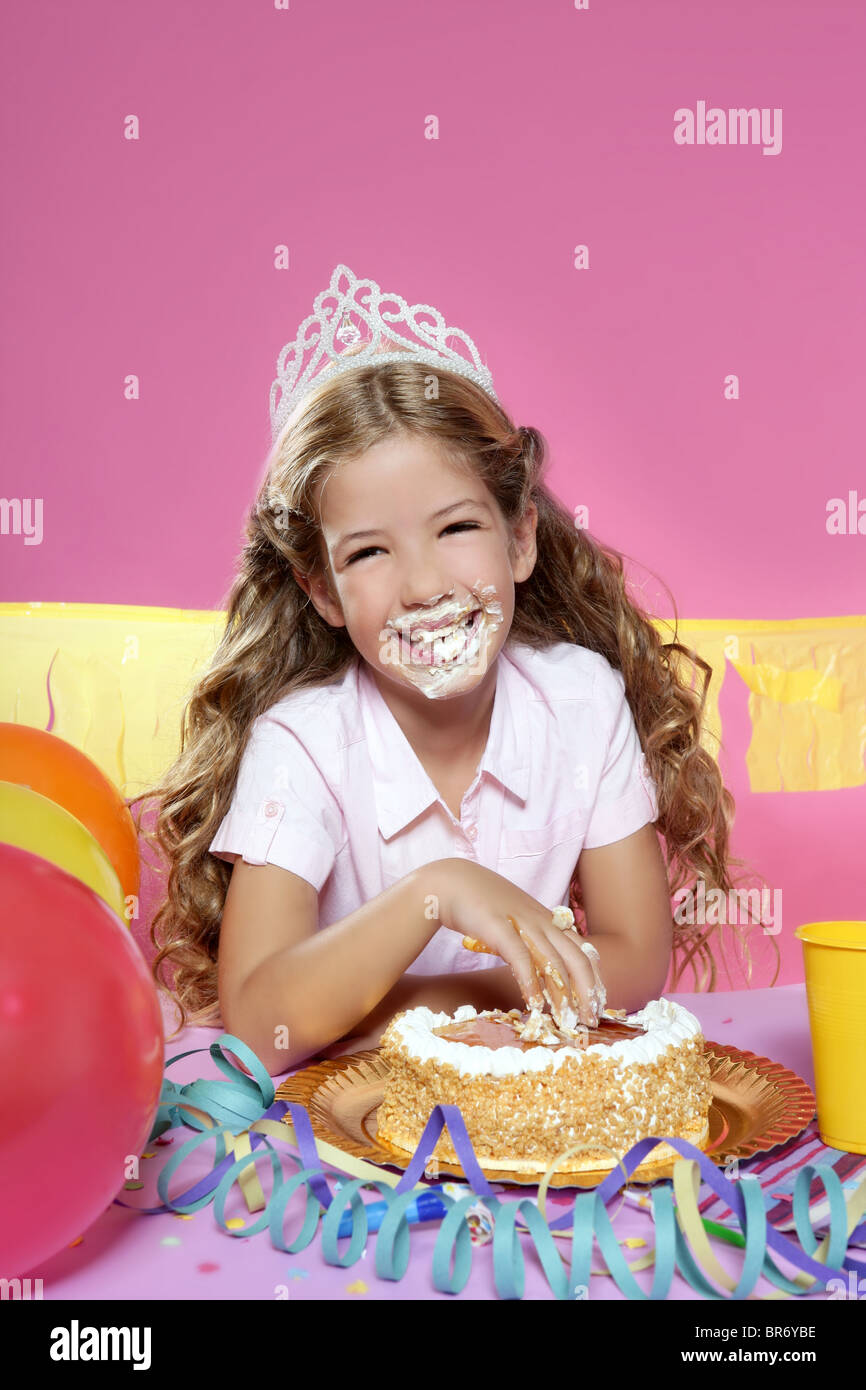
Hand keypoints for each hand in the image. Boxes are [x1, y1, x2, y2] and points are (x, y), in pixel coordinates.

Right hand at [428, 858, 605, 1029]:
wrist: (451, 882)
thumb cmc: (483, 905)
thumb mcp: (517, 920)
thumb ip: (533, 940)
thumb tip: (544, 972)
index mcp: (549, 920)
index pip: (583, 950)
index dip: (594, 978)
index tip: (598, 1003)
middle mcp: (542, 920)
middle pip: (577, 959)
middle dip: (588, 992)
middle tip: (590, 1021)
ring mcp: (522, 922)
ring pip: (554, 961)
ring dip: (563, 995)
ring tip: (567, 1021)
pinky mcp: (498, 926)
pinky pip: (521, 958)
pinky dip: (530, 982)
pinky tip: (534, 1004)